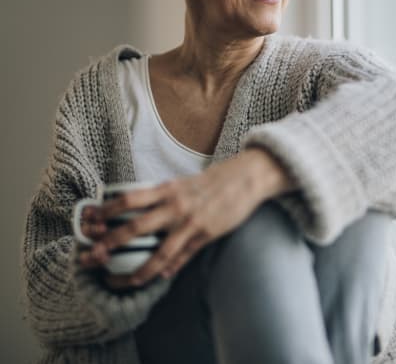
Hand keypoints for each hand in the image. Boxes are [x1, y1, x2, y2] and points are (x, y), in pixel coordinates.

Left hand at [78, 148, 293, 288]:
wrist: (244, 177)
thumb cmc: (211, 179)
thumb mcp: (182, 182)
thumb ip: (161, 195)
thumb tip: (140, 207)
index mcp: (167, 189)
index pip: (129, 199)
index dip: (106, 211)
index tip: (89, 221)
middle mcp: (175, 205)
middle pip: (136, 226)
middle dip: (111, 243)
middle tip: (92, 256)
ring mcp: (191, 222)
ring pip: (160, 251)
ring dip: (141, 269)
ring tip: (127, 281)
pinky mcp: (207, 234)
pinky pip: (185, 256)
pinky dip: (171, 268)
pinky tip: (161, 278)